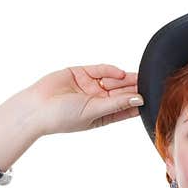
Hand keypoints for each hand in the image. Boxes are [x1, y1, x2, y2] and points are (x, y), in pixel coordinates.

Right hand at [26, 63, 142, 135]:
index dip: (137, 103)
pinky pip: (99, 70)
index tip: (152, 99)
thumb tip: (139, 100)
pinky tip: (120, 73)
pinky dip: (110, 70)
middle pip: (121, 92)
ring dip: (125, 79)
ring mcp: (89, 86)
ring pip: (112, 81)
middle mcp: (97, 100)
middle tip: (150, 83)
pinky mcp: (80, 73)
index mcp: (102, 115)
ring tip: (139, 77)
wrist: (36, 108)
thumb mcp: (94, 112)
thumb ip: (116, 104)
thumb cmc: (62, 117)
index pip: (124, 109)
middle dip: (134, 88)